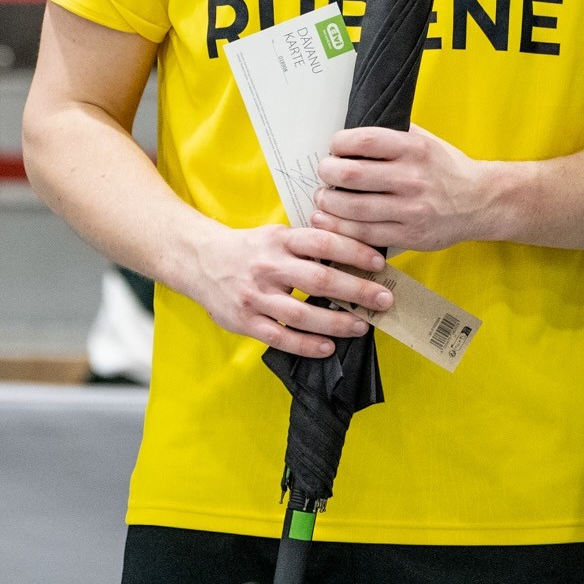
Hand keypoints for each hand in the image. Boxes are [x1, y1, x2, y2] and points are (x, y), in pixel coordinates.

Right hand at [182, 224, 391, 359]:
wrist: (200, 261)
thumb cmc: (251, 249)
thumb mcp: (277, 235)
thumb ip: (308, 244)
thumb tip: (356, 253)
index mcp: (280, 240)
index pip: (323, 243)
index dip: (354, 252)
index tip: (379, 264)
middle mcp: (268, 267)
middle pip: (319, 280)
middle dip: (356, 291)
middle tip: (384, 299)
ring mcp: (255, 296)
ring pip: (301, 314)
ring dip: (336, 322)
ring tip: (361, 325)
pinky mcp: (244, 321)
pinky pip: (280, 336)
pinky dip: (306, 345)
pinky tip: (329, 347)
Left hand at [313, 124, 497, 253]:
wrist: (480, 202)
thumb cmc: (446, 169)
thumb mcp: (426, 141)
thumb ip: (394, 132)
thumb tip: (354, 127)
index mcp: (414, 149)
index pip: (363, 141)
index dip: (338, 143)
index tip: (335, 148)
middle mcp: (412, 178)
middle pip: (351, 174)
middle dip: (327, 172)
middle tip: (325, 172)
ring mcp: (410, 209)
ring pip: (352, 207)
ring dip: (328, 202)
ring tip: (323, 198)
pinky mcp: (408, 235)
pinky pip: (364, 234)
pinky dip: (340, 228)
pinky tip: (330, 220)